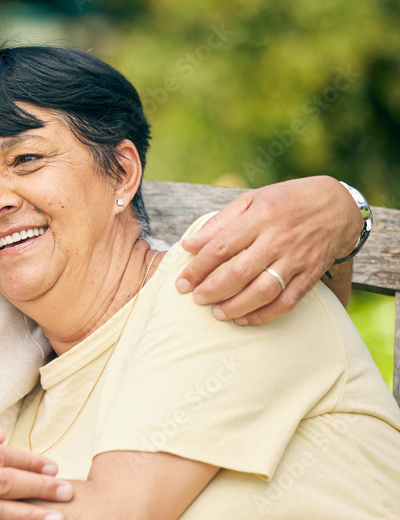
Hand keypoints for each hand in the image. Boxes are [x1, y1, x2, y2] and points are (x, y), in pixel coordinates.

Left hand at [176, 176, 359, 324]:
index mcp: (260, 217)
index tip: (181, 283)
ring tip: (216, 313)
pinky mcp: (311, 275)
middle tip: (196, 299)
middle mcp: (279, 239)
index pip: (222, 247)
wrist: (338, 205)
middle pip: (240, 272)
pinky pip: (287, 301)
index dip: (198, 268)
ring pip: (263, 291)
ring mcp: (297, 259)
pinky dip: (264, 315)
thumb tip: (189, 245)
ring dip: (236, 306)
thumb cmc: (286, 201)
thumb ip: (219, 223)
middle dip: (213, 290)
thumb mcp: (252, 200)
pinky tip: (244, 319)